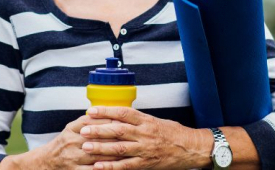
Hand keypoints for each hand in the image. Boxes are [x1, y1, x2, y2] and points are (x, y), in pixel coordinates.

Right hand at [11, 114, 123, 169]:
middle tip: (132, 137)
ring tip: (129, 153)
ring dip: (114, 155)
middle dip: (116, 138)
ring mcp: (72, 158)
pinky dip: (105, 169)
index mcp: (72, 128)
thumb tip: (108, 111)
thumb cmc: (64, 143)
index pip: (94, 122)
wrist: (46, 162)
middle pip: (98, 138)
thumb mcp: (71, 128)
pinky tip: (116, 168)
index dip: (110, 121)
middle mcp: (71, 142)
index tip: (125, 121)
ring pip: (97, 156)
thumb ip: (87, 121)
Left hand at [79, 106, 211, 169]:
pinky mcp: (146, 164)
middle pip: (118, 130)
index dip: (106, 111)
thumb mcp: (156, 120)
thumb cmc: (173, 133)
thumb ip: (137, 119)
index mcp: (146, 120)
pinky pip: (126, 166)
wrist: (192, 148)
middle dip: (99, 130)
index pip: (123, 113)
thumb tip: (117, 115)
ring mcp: (145, 150)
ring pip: (120, 148)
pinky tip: (98, 167)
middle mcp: (145, 134)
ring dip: (101, 148)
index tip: (91, 111)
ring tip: (86, 147)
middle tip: (83, 129)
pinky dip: (111, 167)